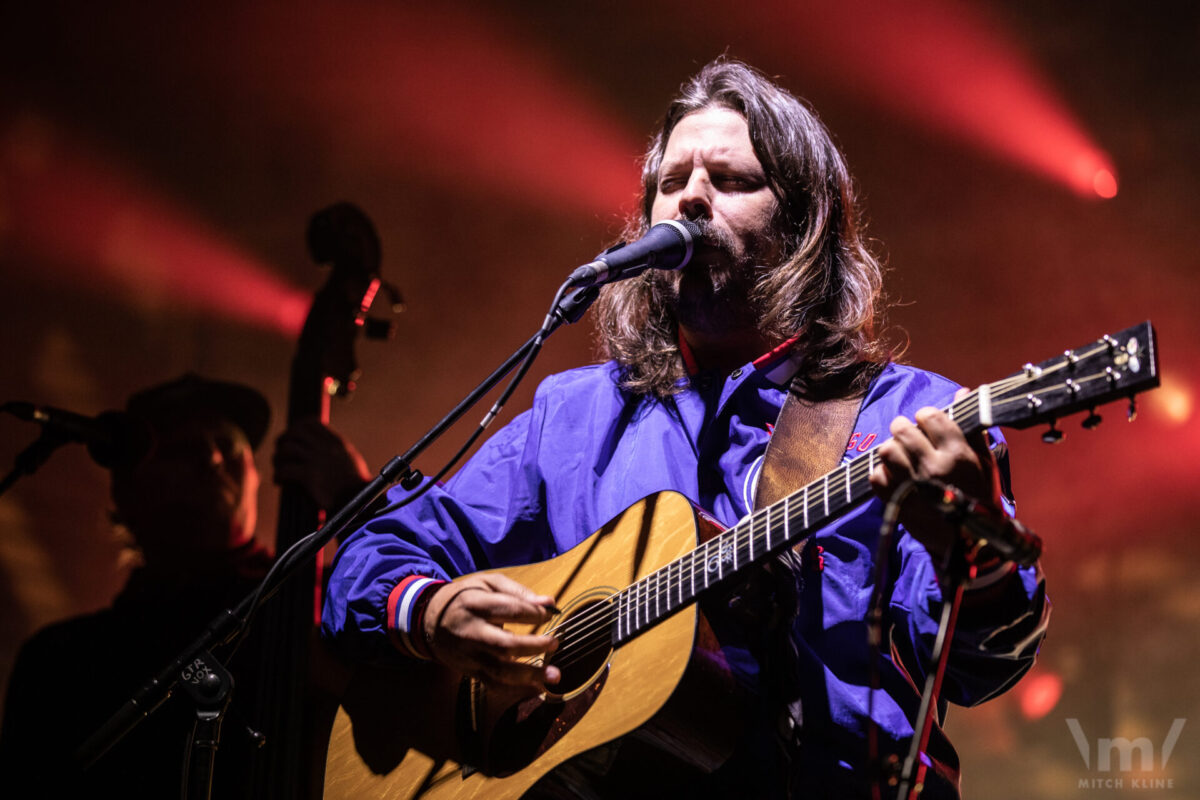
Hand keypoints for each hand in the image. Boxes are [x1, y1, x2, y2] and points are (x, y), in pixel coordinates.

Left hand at [273, 417, 370, 509]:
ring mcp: (317, 460)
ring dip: (278, 458)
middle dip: (284, 439)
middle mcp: (326, 447)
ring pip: (287, 449)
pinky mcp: (309, 476)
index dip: (297, 428)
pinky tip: (278, 481)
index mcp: (336, 442)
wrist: (359, 502)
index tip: (291, 437)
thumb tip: (323, 446)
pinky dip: (278, 475)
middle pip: (296, 432)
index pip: (311, 424)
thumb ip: (336, 450)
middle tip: (280, 449)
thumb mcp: (350, 460)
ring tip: (278, 467)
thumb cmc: (356, 486)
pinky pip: (286, 470)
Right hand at [422, 573, 560, 689]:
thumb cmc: (464, 598)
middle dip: (534, 646)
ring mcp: (469, 655)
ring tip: (554, 675)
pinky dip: (517, 690)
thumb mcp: (486, 584)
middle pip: (504, 645)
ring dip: (530, 675)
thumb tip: (550, 603)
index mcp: (474, 604)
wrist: (428, 620)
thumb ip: (518, 592)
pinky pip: (494, 684)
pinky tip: (537, 688)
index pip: (508, 610)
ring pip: (500, 671)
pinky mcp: (469, 671)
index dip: (533, 613)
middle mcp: (470, 632)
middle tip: (554, 643)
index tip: (550, 614)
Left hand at [868, 388, 1003, 566]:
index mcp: (958, 454)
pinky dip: (882, 473)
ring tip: (901, 456)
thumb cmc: (980, 497)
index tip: (928, 423)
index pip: (930, 416)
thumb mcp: (986, 462)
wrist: (971, 542)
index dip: (926, 416)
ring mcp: (912, 486)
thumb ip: (972, 428)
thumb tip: (963, 392)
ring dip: (892, 449)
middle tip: (909, 436)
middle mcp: (933, 467)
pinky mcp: (897, 502)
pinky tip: (895, 475)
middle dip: (904, 428)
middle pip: (902, 429)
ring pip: (886, 450)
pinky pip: (876, 476)